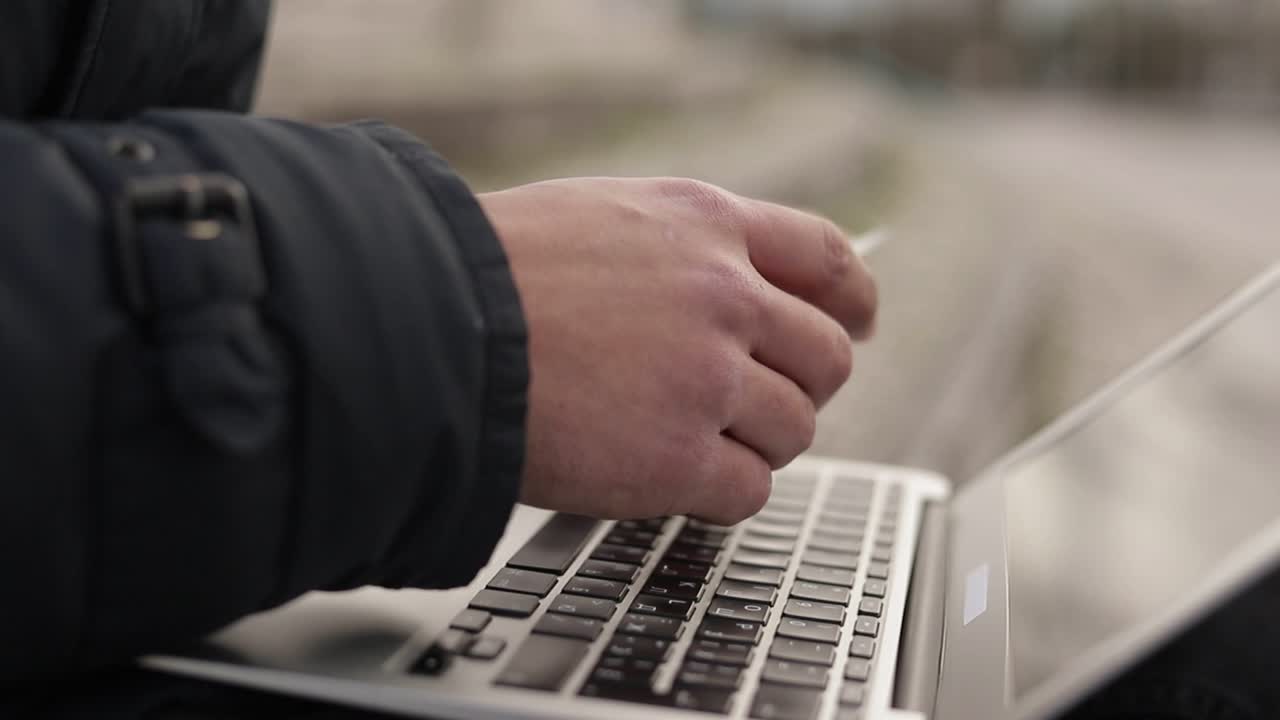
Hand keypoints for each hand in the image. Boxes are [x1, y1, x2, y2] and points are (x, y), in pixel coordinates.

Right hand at [478, 178, 875, 524]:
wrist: (424, 327)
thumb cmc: (492, 275)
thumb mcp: (604, 218)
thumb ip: (684, 249)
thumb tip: (743, 293)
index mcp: (707, 225)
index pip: (825, 257)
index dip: (852, 299)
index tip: (857, 325)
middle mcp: (723, 294)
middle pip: (826, 356)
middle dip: (802, 386)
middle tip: (759, 403)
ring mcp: (706, 377)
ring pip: (795, 428)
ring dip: (756, 442)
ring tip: (693, 441)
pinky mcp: (677, 456)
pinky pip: (749, 489)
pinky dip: (720, 492)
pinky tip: (671, 478)